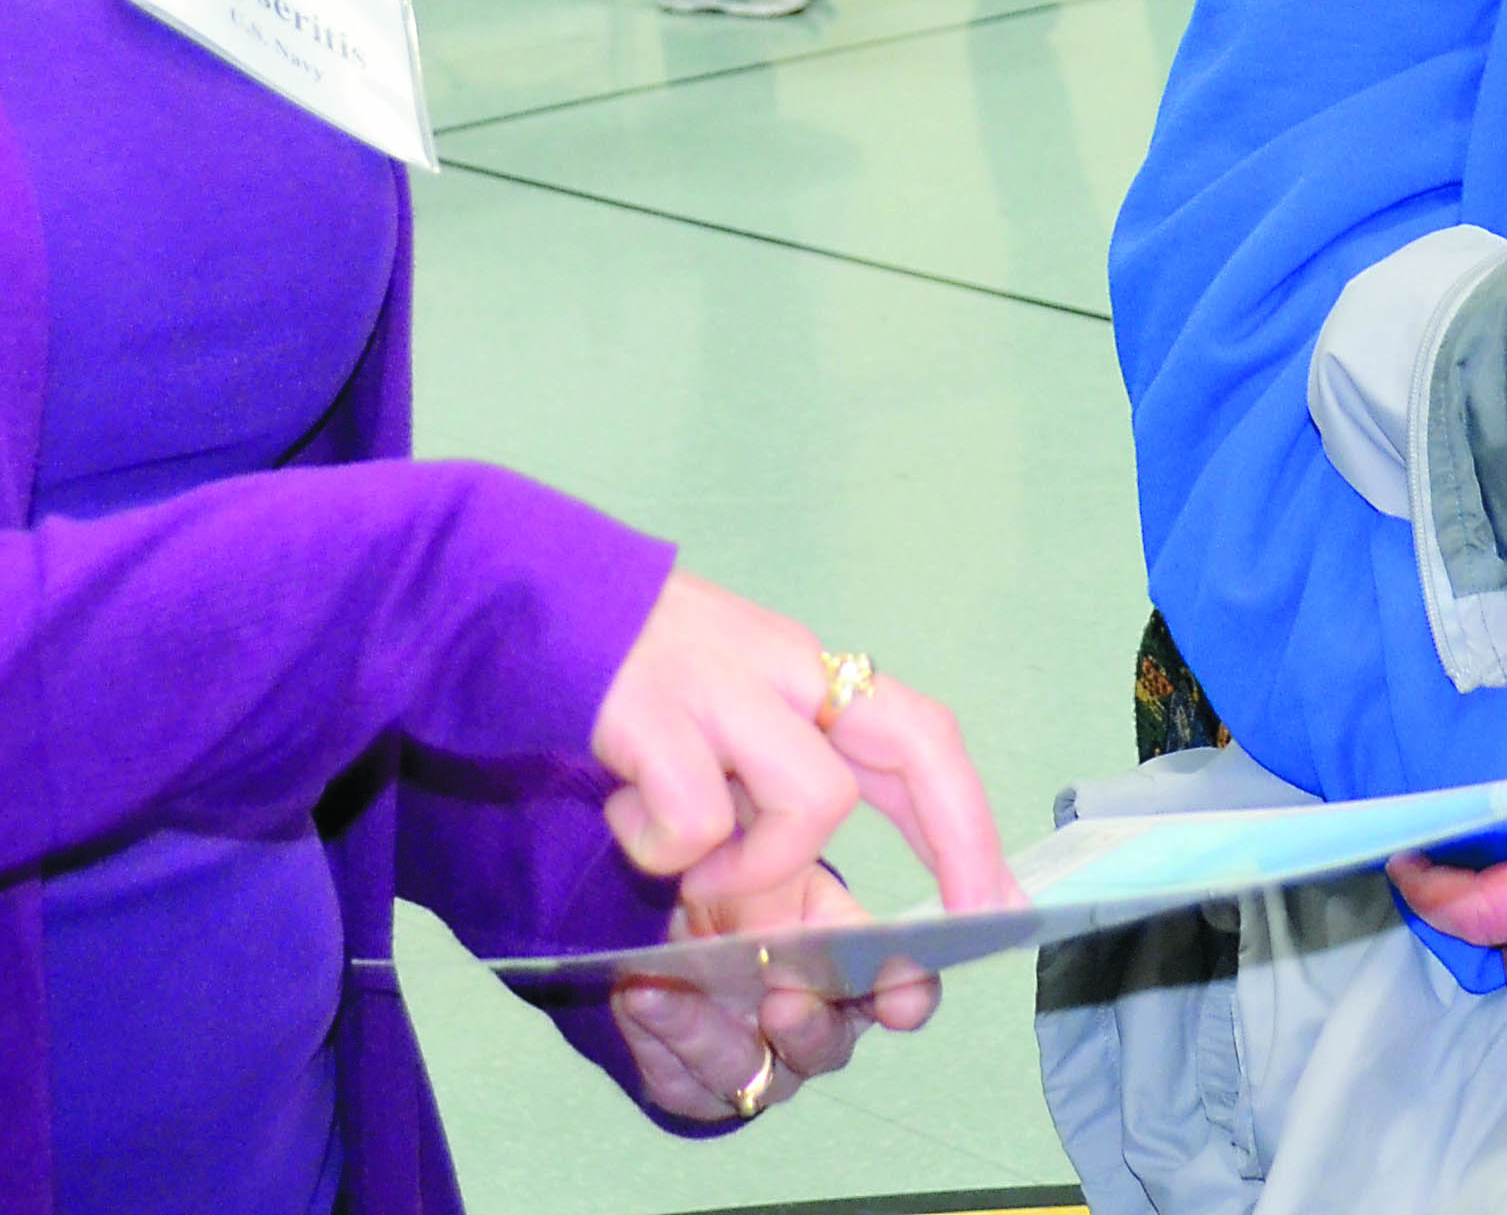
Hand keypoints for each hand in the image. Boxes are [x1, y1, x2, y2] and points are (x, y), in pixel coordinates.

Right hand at [587, 571, 1015, 923]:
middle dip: (956, 837)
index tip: (1000, 896)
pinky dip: (666, 848)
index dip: (967, 818)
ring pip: (814, 797)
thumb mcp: (707, 707)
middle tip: (961, 914)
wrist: (505, 592)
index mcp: (795, 667)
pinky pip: (698, 816)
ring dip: (762, 866)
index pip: (918, 731)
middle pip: (917, 739)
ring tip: (690, 866)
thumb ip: (758, 775)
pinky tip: (623, 822)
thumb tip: (796, 895)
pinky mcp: (650, 708)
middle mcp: (777, 664)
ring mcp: (720, 681)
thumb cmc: (608, 667)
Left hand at [613, 862, 943, 1121]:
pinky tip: (637, 994)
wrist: (670, 936)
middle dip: (806, 1027)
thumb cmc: (742, 894)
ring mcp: (754, 1064)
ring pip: (745, 1068)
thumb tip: (798, 832)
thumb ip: (794, 854)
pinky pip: (678, 1075)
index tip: (901, 997)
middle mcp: (815, 1027)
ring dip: (706, 1029)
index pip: (904, 991)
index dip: (908, 996)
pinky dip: (657, 1030)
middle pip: (826, 1044)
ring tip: (666, 988)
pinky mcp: (693, 1086)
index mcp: (852, 971)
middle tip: (782, 1004)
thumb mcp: (774, 862)